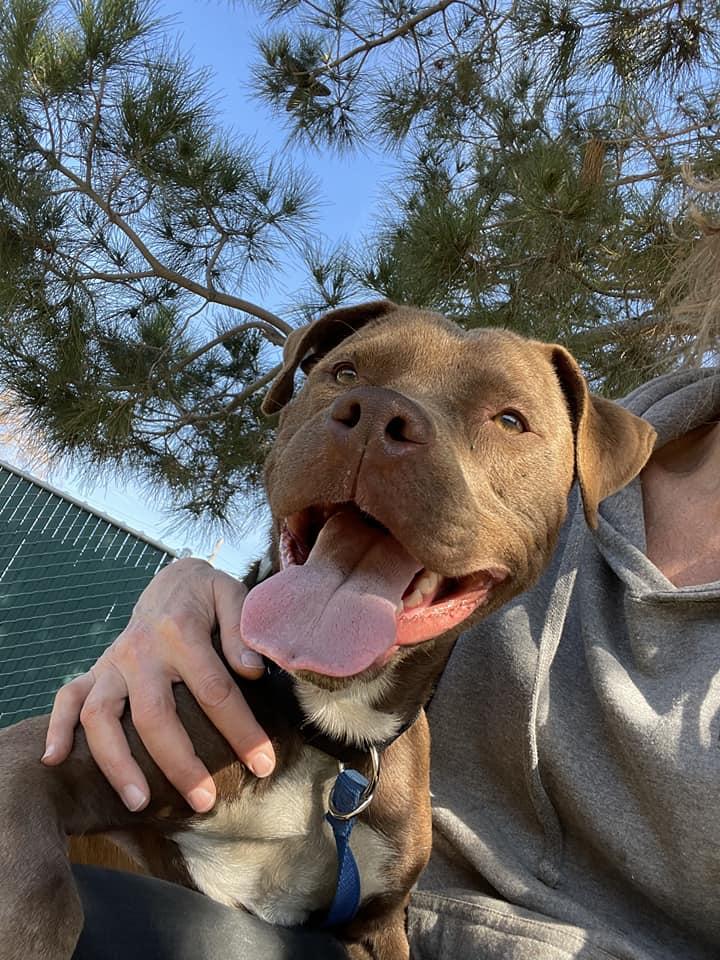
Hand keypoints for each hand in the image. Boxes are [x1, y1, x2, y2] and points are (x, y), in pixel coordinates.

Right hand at [41, 557, 274, 812]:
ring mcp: (113, 663)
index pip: (214, 690)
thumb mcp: (233, 597)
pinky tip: (56, 760)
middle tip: (206, 802)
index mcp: (181, 632)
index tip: (263, 764)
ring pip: (101, 716)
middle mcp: (141, 650)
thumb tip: (251, 671)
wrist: (173, 580)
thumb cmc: (209, 596)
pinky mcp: (95, 670)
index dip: (241, 731)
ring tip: (139, 803)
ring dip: (116, 763)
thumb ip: (242, 630)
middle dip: (180, 764)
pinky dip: (56, 728)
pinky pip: (67, 698)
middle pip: (154, 715)